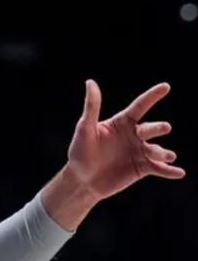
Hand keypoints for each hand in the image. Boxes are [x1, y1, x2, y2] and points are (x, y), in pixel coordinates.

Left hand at [66, 80, 184, 200]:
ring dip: (163, 152)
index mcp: (122, 122)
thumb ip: (91, 107)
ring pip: (156, 150)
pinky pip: (159, 169)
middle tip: (165, 127)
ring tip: (167, 156)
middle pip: (149, 129)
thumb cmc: (80, 151)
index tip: (165, 86)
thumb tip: (90, 81)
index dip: (152, 96)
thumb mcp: (85, 128)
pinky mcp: (142, 169)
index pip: (139, 106)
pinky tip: (179, 173)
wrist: (82, 179)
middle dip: (157, 128)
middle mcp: (134, 135)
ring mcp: (139, 152)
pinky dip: (170, 171)